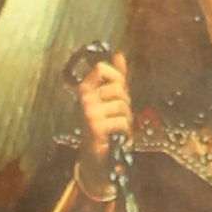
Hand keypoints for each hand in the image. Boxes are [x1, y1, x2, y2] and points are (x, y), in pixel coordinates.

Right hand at [70, 54, 131, 179]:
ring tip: (120, 126)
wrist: (95, 157)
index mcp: (86, 89)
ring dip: (127, 118)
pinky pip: (120, 121)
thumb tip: (119, 54)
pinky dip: (125, 131)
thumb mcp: (110, 98)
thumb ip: (115, 76)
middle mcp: (84, 99)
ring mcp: (89, 113)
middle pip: (116, 87)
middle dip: (125, 100)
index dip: (116, 75)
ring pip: (121, 105)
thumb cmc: (103, 125)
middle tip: (122, 111)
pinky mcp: (96, 128)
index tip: (120, 85)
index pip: (100, 68)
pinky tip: (120, 136)